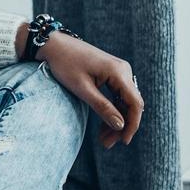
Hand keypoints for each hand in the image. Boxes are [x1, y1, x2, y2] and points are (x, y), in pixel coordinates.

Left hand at [35, 32, 143, 149]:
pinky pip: (118, 96)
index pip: (135, 103)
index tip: (124, 141)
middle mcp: (123, 70)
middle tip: (107, 144)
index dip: (132, 125)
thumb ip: (102, 107)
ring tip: (104, 139)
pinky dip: (112, 111)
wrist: (54, 45)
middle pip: (131, 104)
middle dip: (122, 126)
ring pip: (125, 102)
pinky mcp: (112, 74)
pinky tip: (104, 126)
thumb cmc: (65, 64)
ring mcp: (119, 71)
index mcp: (119, 72)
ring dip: (117, 120)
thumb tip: (120, 126)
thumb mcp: (82, 89)